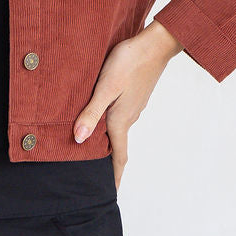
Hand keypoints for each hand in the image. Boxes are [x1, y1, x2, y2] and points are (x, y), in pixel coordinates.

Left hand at [73, 19, 182, 189]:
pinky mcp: (134, 94)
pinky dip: (111, 126)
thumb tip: (79, 139)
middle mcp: (129, 116)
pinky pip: (120, 116)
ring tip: (95, 151)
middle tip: (97, 176)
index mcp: (121, 119)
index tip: (112, 193)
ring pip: (118, 130)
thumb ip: (92, 112)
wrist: (155, 43)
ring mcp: (133, 106)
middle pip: (118, 146)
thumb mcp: (106, 87)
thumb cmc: (129, 62)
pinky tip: (102, 119)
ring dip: (109, 143)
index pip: (119, 156)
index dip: (115, 175)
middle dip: (109, 163)